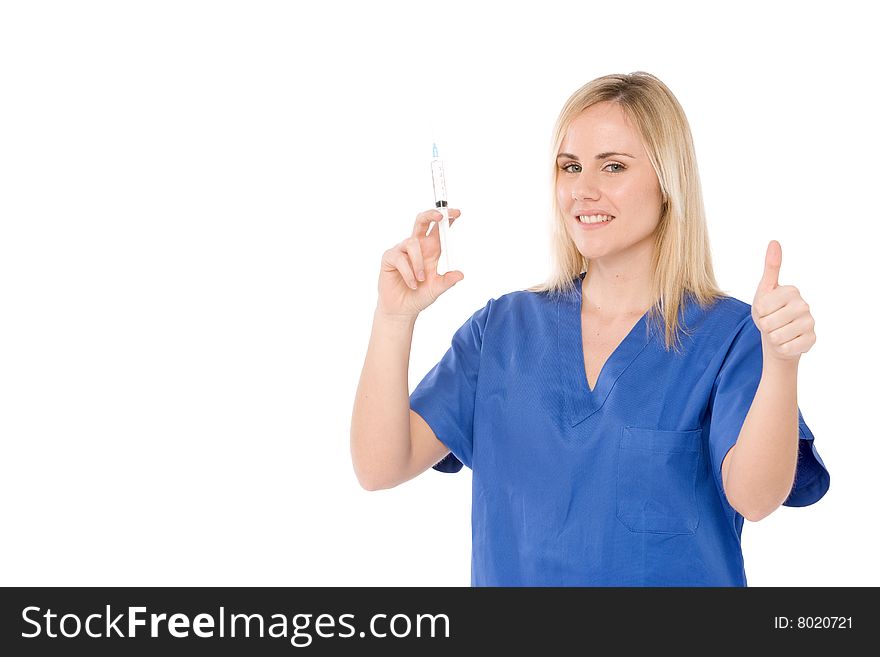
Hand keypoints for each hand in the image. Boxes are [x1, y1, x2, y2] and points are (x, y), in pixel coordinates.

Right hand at [377, 208, 463, 317]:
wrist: (402, 310)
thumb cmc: (419, 296)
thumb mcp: (437, 289)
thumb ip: (447, 281)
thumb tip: (460, 275)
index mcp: (430, 250)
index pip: (438, 230)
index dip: (446, 219)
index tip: (456, 213)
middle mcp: (416, 247)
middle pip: (422, 222)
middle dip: (431, 215)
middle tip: (441, 215)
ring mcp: (402, 251)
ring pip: (412, 244)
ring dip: (419, 263)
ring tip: (421, 280)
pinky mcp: (390, 258)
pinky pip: (400, 258)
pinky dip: (408, 273)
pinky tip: (412, 284)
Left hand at [751, 240, 815, 362]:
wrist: (777, 336)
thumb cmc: (768, 311)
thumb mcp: (764, 289)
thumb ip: (770, 267)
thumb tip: (774, 242)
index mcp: (791, 290)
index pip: (761, 307)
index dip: (758, 313)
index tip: (765, 310)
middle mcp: (804, 305)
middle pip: (768, 323)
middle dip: (764, 326)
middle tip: (771, 323)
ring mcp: (810, 323)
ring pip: (777, 337)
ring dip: (772, 338)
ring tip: (778, 331)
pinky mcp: (812, 340)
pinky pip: (787, 348)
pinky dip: (782, 348)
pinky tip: (787, 341)